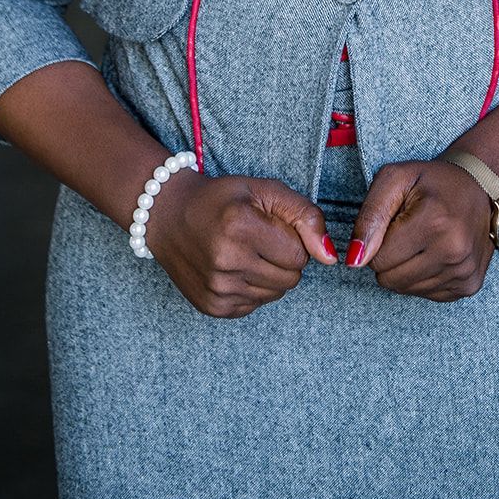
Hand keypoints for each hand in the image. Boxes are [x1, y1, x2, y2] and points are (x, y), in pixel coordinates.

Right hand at [143, 167, 338, 317]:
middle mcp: (226, 262)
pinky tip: (233, 267)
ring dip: (270, 274)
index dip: (292, 237)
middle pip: (291, 278)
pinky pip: (256, 305)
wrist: (168, 215)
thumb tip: (330, 257)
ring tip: (246, 251)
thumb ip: (305, 216)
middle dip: (285, 258)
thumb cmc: (222, 199)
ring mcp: (218, 289)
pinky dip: (252, 288)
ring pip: (276, 294)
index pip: (299, 254)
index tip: (271, 225)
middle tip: (260, 238)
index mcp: (240, 226)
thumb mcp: (265, 190)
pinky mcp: (213, 308)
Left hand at [345, 159, 494, 300]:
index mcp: (434, 222)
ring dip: (405, 267)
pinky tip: (435, 252)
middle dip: (389, 257)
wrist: (479, 186)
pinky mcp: (470, 285)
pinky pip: (426, 294)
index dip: (377, 241)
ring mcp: (464, 272)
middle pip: (390, 279)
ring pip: (406, 289)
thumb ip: (369, 216)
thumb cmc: (431, 181)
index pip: (379, 259)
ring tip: (422, 240)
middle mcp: (454, 251)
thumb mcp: (394, 179)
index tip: (394, 222)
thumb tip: (354, 260)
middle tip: (406, 231)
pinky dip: (423, 276)